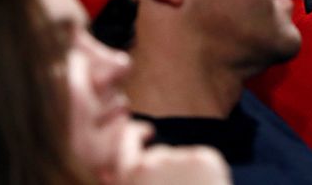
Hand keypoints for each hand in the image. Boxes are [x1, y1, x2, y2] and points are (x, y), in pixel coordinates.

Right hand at [111, 120, 231, 184]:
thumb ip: (126, 183)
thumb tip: (106, 172)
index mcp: (132, 176)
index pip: (126, 142)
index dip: (133, 134)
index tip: (145, 131)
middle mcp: (152, 162)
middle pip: (158, 153)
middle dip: (165, 165)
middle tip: (179, 181)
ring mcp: (180, 158)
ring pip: (181, 158)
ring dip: (185, 173)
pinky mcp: (205, 157)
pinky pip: (202, 159)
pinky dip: (204, 171)